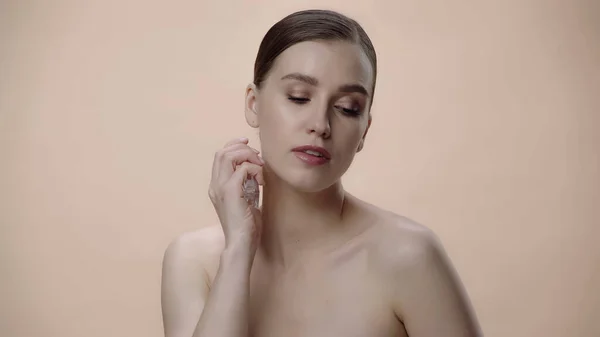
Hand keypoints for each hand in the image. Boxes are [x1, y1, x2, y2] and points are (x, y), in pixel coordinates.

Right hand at [208, 137, 264, 251]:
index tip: (249, 147)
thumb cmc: (246, 225)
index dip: (234, 146)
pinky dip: (255, 170)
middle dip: (242, 149)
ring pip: (228, 156)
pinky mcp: (230, 191)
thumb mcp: (247, 199)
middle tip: (257, 157)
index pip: (220, 156)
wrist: (241, 243)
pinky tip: (262, 182)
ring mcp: (220, 188)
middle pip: (222, 152)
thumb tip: (256, 168)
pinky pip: (243, 168)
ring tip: (259, 167)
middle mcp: (215, 185)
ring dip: (247, 156)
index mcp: (217, 186)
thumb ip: (247, 184)